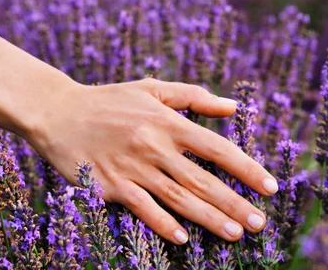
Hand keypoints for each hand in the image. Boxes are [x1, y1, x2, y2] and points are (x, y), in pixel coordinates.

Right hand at [27, 77, 277, 244]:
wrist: (58, 111)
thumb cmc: (109, 100)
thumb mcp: (151, 88)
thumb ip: (193, 96)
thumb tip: (232, 108)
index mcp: (168, 121)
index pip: (217, 148)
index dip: (247, 169)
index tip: (269, 186)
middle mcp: (154, 145)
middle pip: (202, 180)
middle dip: (234, 203)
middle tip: (259, 223)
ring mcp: (132, 167)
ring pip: (178, 198)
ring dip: (208, 218)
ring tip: (235, 234)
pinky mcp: (109, 185)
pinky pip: (141, 208)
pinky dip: (161, 223)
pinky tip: (182, 238)